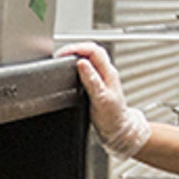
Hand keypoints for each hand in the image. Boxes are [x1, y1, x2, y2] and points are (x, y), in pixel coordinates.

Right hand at [54, 42, 151, 156]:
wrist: (118, 130)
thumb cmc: (113, 118)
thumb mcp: (101, 99)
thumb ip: (92, 80)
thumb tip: (82, 63)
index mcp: (109, 73)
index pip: (94, 50)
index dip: (76, 48)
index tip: (62, 54)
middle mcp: (107, 73)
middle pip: (91, 50)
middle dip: (74, 48)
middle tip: (60, 55)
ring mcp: (103, 78)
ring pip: (90, 58)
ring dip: (76, 55)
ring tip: (63, 59)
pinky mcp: (98, 84)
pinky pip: (88, 68)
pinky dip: (77, 65)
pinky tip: (71, 70)